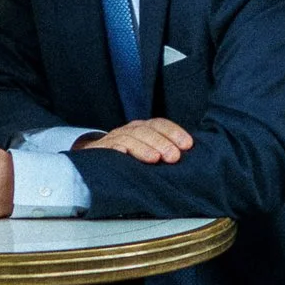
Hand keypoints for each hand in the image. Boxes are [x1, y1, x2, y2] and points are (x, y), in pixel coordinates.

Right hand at [74, 118, 193, 163]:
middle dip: (162, 143)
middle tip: (174, 157)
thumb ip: (164, 153)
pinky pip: (108, 147)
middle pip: (146, 131)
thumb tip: (188, 159)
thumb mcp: (147, 152)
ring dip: (143, 148)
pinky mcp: (100, 150)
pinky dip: (116, 149)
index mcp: (143, 128)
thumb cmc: (129, 158)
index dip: (174, 132)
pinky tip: (124, 154)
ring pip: (130, 138)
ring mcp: (114, 139)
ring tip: (155, 159)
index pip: (160, 124)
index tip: (188, 145)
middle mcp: (129, 130)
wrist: (95, 159)